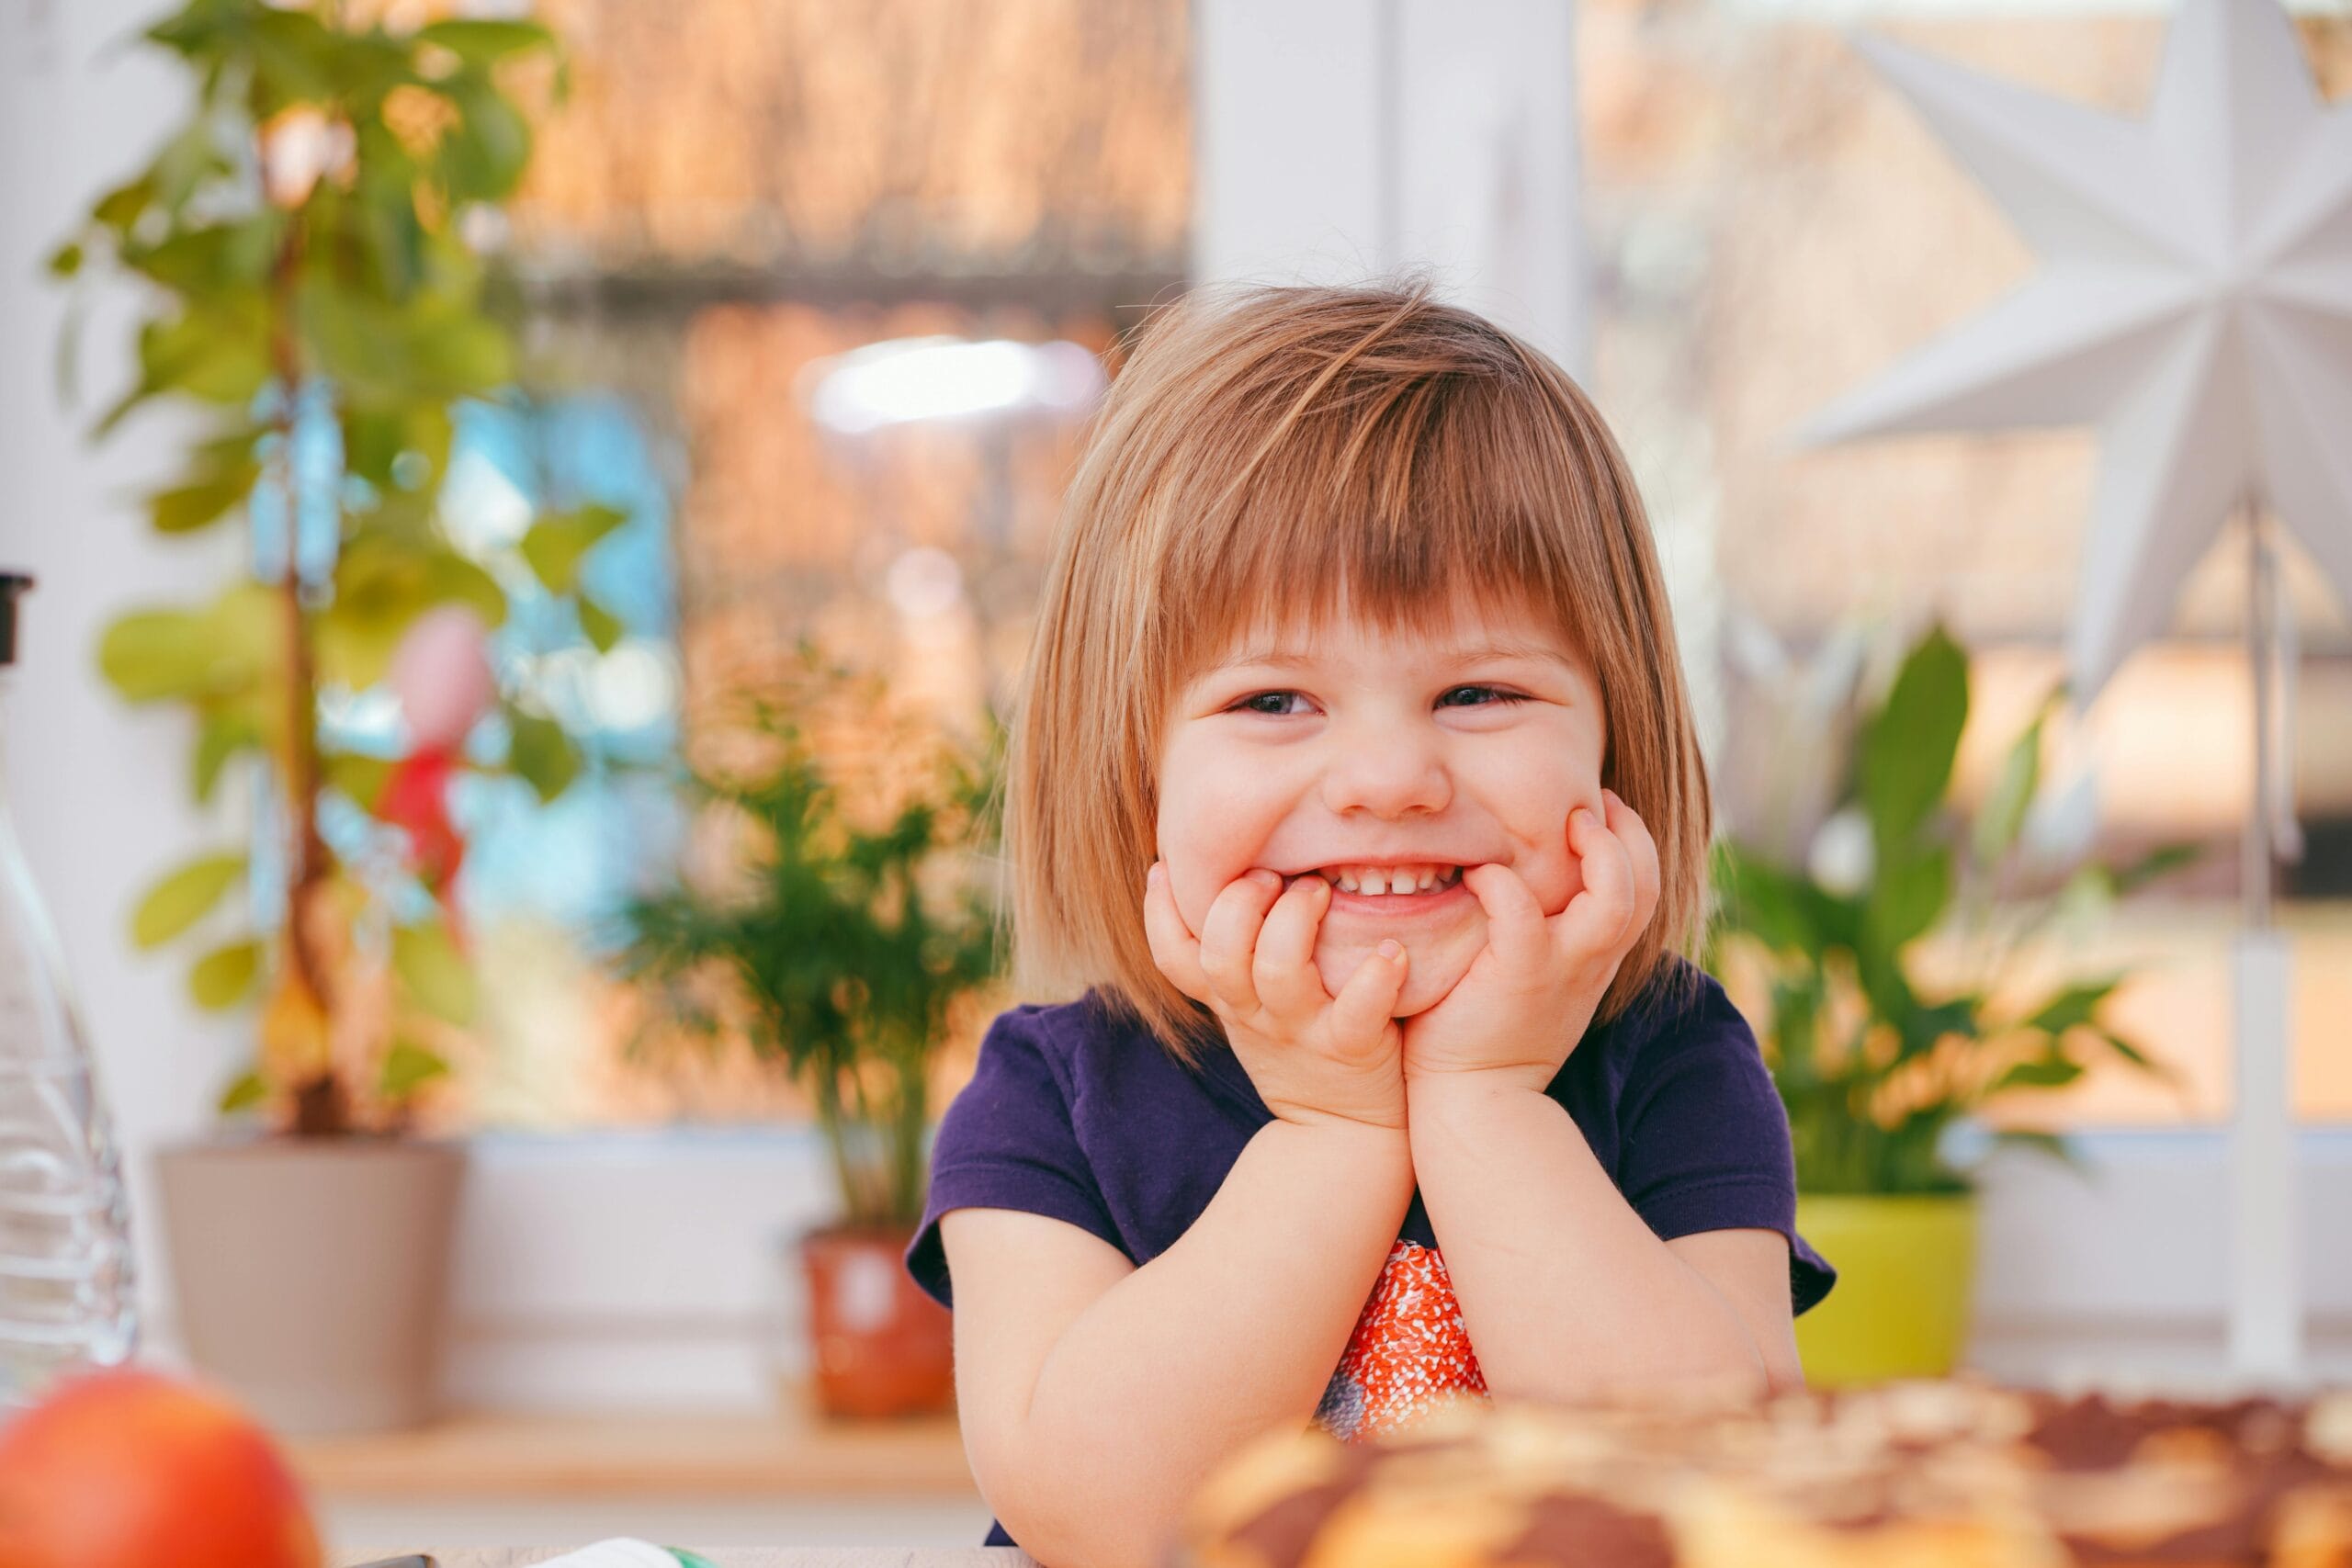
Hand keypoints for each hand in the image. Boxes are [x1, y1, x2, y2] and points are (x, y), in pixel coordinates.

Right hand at [1143, 862, 1411, 1131]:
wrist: (1343, 1133)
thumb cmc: (1300, 1049)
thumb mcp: (1249, 1009)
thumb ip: (1235, 956)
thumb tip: (1220, 879)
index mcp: (1228, 999)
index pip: (1173, 956)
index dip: (1159, 912)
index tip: (1166, 866)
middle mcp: (1255, 1013)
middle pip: (1220, 954)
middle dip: (1239, 902)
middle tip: (1272, 876)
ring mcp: (1301, 1031)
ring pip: (1278, 972)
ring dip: (1296, 920)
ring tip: (1321, 890)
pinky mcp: (1351, 1047)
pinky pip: (1358, 1011)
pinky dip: (1376, 977)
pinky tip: (1391, 951)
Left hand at [1399, 789, 1661, 1096]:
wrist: (1474, 1102)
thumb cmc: (1488, 1036)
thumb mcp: (1535, 982)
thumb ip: (1544, 938)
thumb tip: (1522, 883)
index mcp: (1596, 958)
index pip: (1643, 889)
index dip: (1632, 843)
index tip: (1600, 813)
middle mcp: (1591, 961)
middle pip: (1646, 885)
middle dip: (1629, 833)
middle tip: (1592, 805)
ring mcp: (1561, 968)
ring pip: (1615, 898)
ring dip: (1598, 851)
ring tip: (1566, 824)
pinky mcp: (1519, 974)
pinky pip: (1521, 910)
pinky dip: (1502, 882)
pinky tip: (1479, 876)